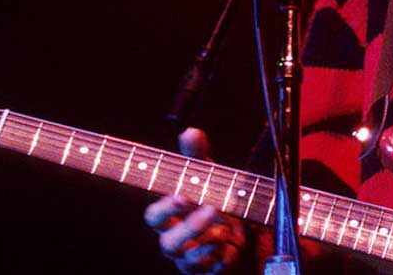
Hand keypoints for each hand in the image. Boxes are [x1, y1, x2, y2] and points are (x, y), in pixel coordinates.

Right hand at [145, 129, 247, 273]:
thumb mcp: (208, 175)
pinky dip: (219, 253)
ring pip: (189, 258)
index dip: (164, 208)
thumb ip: (197, 156)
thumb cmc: (212, 200)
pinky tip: (229, 239)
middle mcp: (176, 241)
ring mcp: (192, 259)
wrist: (237, 232)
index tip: (181, 195)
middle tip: (209, 208)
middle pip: (168, 243)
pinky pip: (210, 267)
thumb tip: (189, 131)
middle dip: (188, 227)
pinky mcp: (209, 270)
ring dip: (207, 238)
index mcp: (170, 218)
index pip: (154, 217)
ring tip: (224, 223)